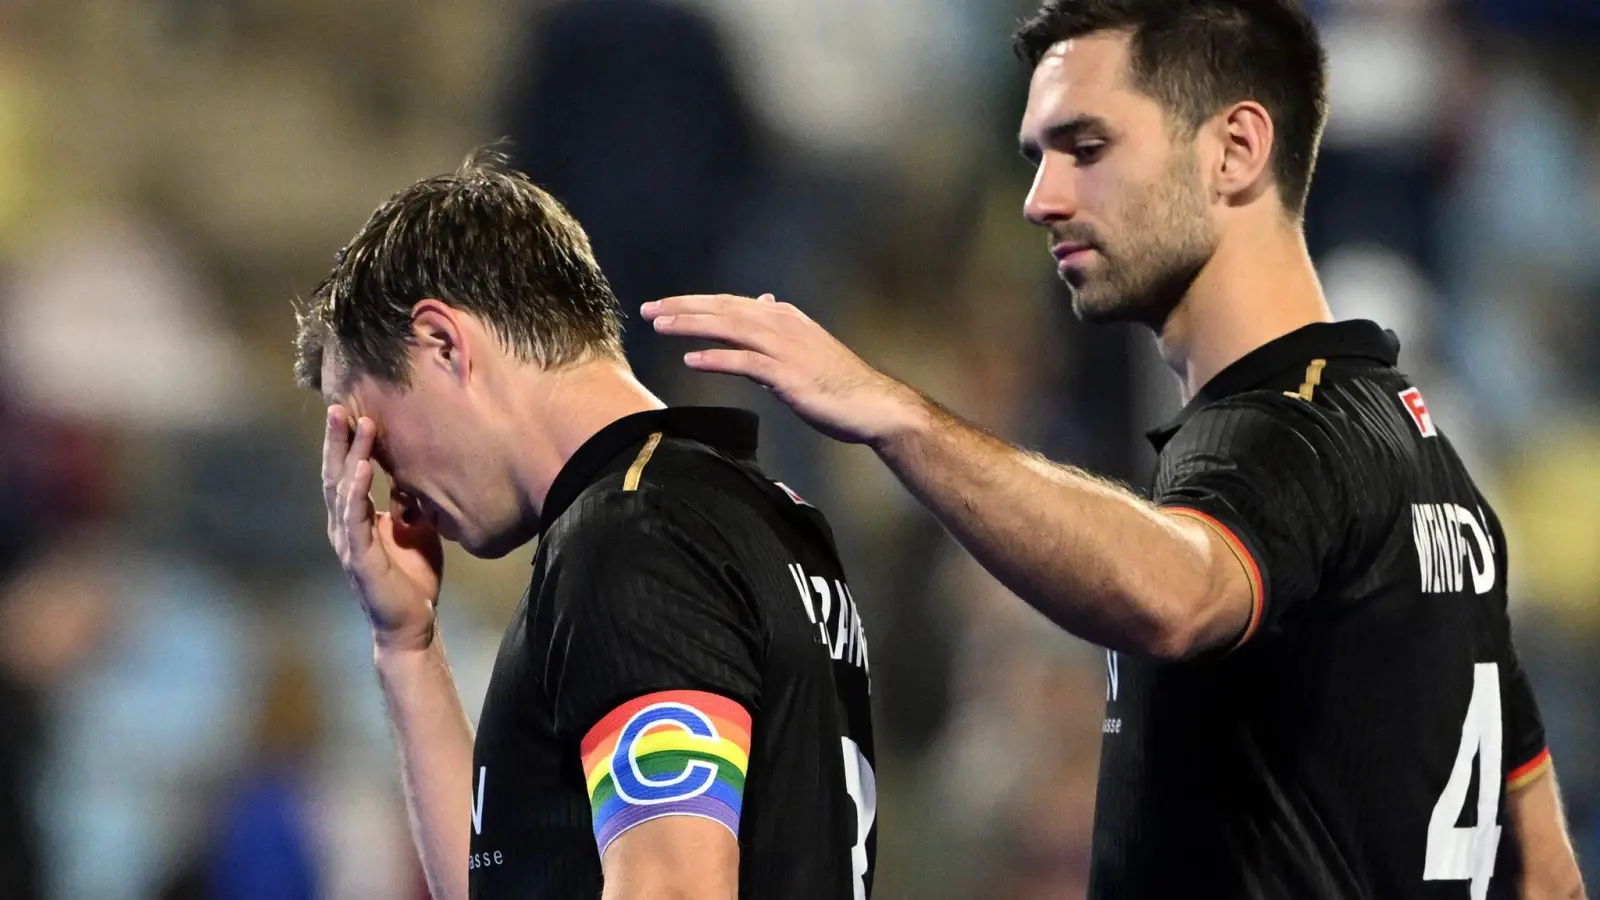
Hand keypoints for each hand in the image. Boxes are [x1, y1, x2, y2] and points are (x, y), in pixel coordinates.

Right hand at [322, 405, 444, 651]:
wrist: (412, 621)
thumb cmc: (412, 576)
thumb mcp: (415, 528)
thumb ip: (408, 502)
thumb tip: (410, 476)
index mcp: (356, 518)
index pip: (347, 471)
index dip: (347, 442)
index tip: (351, 409)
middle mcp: (345, 526)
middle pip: (337, 473)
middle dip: (338, 439)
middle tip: (338, 405)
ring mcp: (350, 541)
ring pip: (343, 490)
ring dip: (350, 455)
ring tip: (355, 425)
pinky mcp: (361, 558)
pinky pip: (356, 519)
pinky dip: (358, 492)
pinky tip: (363, 469)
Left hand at [643, 293, 923, 446]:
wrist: (872, 404)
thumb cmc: (839, 381)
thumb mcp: (807, 344)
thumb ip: (781, 325)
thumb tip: (764, 301)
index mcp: (784, 317)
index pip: (730, 303)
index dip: (694, 302)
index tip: (664, 305)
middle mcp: (781, 325)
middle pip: (722, 309)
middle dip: (683, 307)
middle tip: (648, 310)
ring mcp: (784, 348)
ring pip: (729, 328)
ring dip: (691, 325)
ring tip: (660, 326)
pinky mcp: (786, 374)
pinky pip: (744, 362)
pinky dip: (716, 358)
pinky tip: (691, 360)